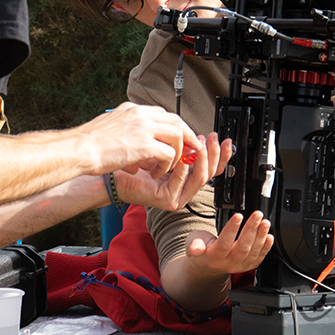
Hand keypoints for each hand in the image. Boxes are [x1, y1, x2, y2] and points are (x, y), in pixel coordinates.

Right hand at [78, 102, 201, 179]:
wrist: (78, 149)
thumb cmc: (87, 144)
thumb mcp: (110, 128)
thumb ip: (126, 131)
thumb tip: (136, 145)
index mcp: (132, 110)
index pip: (162, 114)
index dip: (174, 128)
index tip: (176, 140)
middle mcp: (140, 115)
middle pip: (176, 121)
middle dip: (186, 137)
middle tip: (188, 152)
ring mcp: (143, 128)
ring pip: (177, 135)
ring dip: (177, 153)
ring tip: (168, 166)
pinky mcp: (144, 144)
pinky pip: (169, 153)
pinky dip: (167, 164)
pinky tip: (156, 172)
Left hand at [114, 133, 231, 211]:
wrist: (111, 170)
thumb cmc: (132, 159)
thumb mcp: (162, 147)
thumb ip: (179, 144)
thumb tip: (196, 134)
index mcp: (183, 176)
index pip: (208, 166)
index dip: (218, 154)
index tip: (223, 140)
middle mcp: (182, 187)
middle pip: (208, 172)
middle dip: (214, 154)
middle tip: (212, 139)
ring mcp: (176, 195)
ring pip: (200, 178)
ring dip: (202, 160)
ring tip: (199, 145)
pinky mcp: (167, 200)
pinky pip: (182, 183)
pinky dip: (184, 169)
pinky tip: (183, 158)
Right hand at [184, 211, 272, 276]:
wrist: (208, 268)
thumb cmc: (201, 251)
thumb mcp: (191, 244)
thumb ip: (194, 244)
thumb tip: (194, 248)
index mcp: (213, 257)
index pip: (224, 243)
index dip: (232, 229)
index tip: (238, 216)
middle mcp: (228, 263)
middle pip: (242, 247)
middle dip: (251, 229)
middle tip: (257, 215)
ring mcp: (239, 266)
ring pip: (252, 252)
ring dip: (261, 236)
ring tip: (265, 222)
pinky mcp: (248, 266)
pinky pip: (259, 258)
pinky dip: (266, 247)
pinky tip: (269, 237)